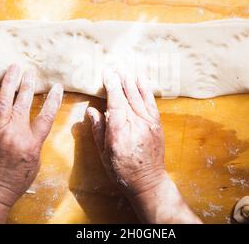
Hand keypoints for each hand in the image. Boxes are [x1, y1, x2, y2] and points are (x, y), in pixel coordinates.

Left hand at [0, 64, 62, 206]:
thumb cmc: (16, 180)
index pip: (46, 116)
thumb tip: (35, 124)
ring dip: (9, 82)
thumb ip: (35, 140)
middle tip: (31, 72)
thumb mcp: (35, 161)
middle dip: (28, 85)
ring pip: (3, 101)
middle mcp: (15, 133)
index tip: (57, 87)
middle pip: (24, 104)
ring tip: (14, 68)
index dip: (53, 100)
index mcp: (31, 142)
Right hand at [86, 70, 165, 197]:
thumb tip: (92, 111)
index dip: (111, 85)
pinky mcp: (156, 124)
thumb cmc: (122, 171)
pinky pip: (151, 103)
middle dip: (121, 79)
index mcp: (119, 132)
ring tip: (126, 68)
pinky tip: (141, 79)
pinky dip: (146, 90)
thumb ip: (98, 130)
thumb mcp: (104, 154)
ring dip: (132, 80)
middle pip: (127, 96)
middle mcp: (135, 125)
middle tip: (115, 65)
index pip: (115, 102)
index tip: (107, 73)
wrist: (148, 181)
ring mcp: (148, 123)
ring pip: (139, 96)